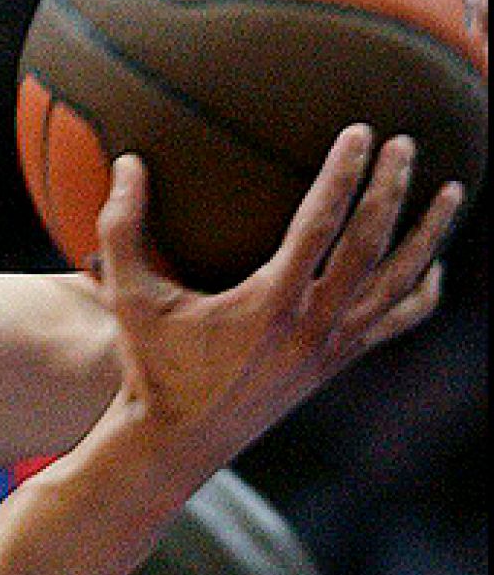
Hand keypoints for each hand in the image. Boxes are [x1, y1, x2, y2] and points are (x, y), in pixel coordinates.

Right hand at [94, 125, 462, 472]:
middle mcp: (312, 325)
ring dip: (430, 234)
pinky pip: (397, 322)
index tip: (361, 133)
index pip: (321, 224)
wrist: (178, 441)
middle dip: (393, 189)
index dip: (344, 174)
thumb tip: (128, 163)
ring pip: (400, 284)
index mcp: (270, 303)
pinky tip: (432, 262)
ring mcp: (331, 346)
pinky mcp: (336, 362)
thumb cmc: (150, 365)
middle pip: (373, 245)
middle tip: (404, 143)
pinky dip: (423, 290)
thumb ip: (121, 227)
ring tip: (452, 191)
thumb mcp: (126, 295)